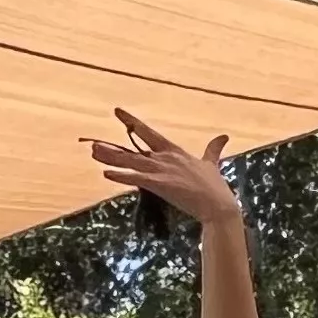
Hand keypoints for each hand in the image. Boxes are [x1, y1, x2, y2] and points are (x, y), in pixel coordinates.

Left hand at [88, 110, 240, 228]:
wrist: (218, 205)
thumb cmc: (215, 187)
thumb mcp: (211, 164)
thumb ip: (213, 150)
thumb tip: (223, 136)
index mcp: (174, 151)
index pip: (149, 133)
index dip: (132, 122)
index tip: (118, 112)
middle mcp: (165, 157)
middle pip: (134, 148)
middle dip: (113, 146)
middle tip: (94, 142)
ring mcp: (162, 170)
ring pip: (131, 162)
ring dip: (111, 158)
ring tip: (93, 153)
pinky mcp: (161, 184)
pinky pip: (136, 179)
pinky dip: (121, 176)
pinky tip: (106, 174)